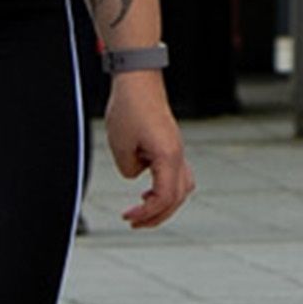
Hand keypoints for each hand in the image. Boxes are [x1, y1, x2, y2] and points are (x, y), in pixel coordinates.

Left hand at [104, 71, 195, 227]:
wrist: (139, 81)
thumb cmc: (130, 108)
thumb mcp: (120, 145)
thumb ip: (129, 168)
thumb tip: (137, 174)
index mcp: (168, 157)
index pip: (164, 197)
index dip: (146, 213)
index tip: (128, 217)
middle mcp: (178, 154)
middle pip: (177, 197)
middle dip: (156, 215)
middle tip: (133, 223)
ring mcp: (177, 149)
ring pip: (182, 187)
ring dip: (165, 203)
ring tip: (143, 211)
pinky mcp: (171, 144)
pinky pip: (177, 174)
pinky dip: (166, 188)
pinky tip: (148, 190)